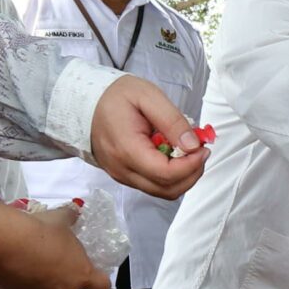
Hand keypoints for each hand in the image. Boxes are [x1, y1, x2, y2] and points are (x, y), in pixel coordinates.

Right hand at [0, 205, 109, 288]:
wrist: (8, 243)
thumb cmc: (41, 230)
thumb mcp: (59, 219)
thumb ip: (69, 217)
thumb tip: (74, 210)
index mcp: (80, 274)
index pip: (102, 288)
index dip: (100, 284)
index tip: (94, 278)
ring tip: (30, 276)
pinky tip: (11, 277)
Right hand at [89, 75, 205, 200]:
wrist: (86, 102)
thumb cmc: (116, 96)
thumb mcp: (148, 96)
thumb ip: (172, 121)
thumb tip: (193, 145)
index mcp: (127, 149)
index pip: (166, 174)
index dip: (191, 165)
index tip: (203, 148)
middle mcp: (122, 169)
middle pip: (167, 189)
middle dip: (192, 173)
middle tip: (201, 151)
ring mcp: (122, 176)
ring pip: (162, 192)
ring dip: (183, 177)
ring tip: (190, 153)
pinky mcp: (124, 176)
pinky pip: (153, 185)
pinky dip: (171, 176)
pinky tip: (174, 156)